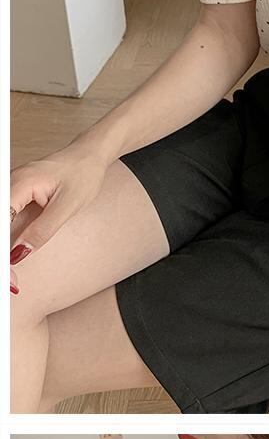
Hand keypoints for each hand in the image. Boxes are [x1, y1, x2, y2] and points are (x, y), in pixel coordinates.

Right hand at [10, 141, 107, 278]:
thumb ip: (42, 230)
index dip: (3, 252)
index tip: (9, 276)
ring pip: (1, 225)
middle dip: (4, 255)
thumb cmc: (83, 174)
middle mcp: (9, 184)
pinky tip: (13, 257)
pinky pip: (5, 221)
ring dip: (6, 250)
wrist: (89, 155)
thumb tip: (19, 254)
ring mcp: (10, 190)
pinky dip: (7, 241)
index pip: (1, 222)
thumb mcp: (68, 206)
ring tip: (12, 278)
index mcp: (19, 183)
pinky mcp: (14, 196)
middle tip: (12, 283)